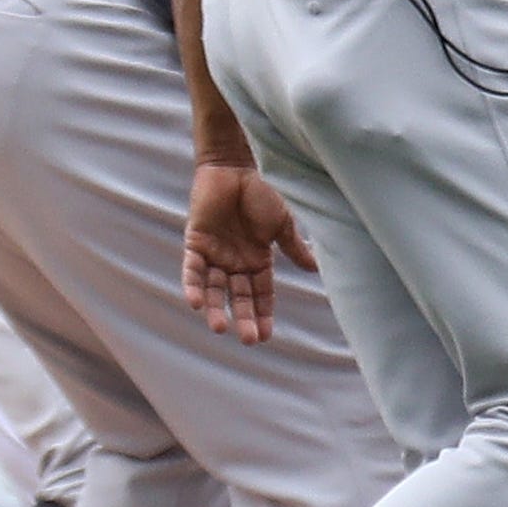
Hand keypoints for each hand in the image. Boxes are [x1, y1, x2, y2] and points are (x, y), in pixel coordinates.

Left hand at [182, 161, 315, 343]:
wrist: (237, 166)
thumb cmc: (262, 191)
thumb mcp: (282, 224)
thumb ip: (294, 247)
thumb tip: (315, 269)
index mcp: (257, 259)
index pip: (261, 294)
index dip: (263, 314)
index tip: (266, 336)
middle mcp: (235, 261)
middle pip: (239, 296)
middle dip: (243, 318)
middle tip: (247, 340)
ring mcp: (215, 254)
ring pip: (213, 288)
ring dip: (215, 308)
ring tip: (220, 327)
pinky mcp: (195, 242)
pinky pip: (192, 269)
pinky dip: (193, 286)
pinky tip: (195, 303)